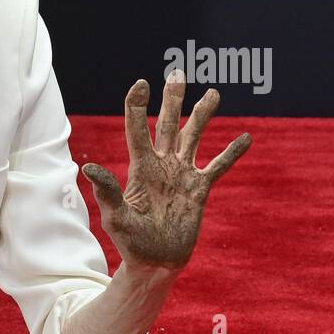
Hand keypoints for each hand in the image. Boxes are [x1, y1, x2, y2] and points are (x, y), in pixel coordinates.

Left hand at [81, 70, 250, 271]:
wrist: (155, 262)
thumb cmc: (131, 242)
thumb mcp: (116, 216)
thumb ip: (107, 191)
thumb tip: (88, 169)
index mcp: (140, 167)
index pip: (138, 129)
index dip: (138, 106)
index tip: (141, 83)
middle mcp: (162, 165)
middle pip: (168, 124)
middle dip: (173, 99)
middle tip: (177, 72)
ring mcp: (182, 175)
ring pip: (194, 137)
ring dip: (202, 115)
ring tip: (212, 92)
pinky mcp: (200, 189)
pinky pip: (219, 166)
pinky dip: (232, 153)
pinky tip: (246, 137)